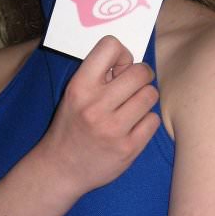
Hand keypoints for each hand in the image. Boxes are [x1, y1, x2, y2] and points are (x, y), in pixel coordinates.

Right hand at [40, 36, 160, 194]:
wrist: (61, 169)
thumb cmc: (71, 126)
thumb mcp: (73, 95)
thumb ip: (99, 76)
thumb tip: (131, 60)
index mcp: (80, 87)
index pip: (110, 46)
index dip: (122, 54)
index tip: (119, 68)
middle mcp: (96, 106)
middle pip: (141, 72)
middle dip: (141, 76)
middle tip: (133, 87)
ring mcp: (114, 129)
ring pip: (150, 95)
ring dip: (145, 99)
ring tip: (132, 108)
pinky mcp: (128, 148)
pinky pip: (153, 120)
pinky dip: (146, 121)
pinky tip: (133, 127)